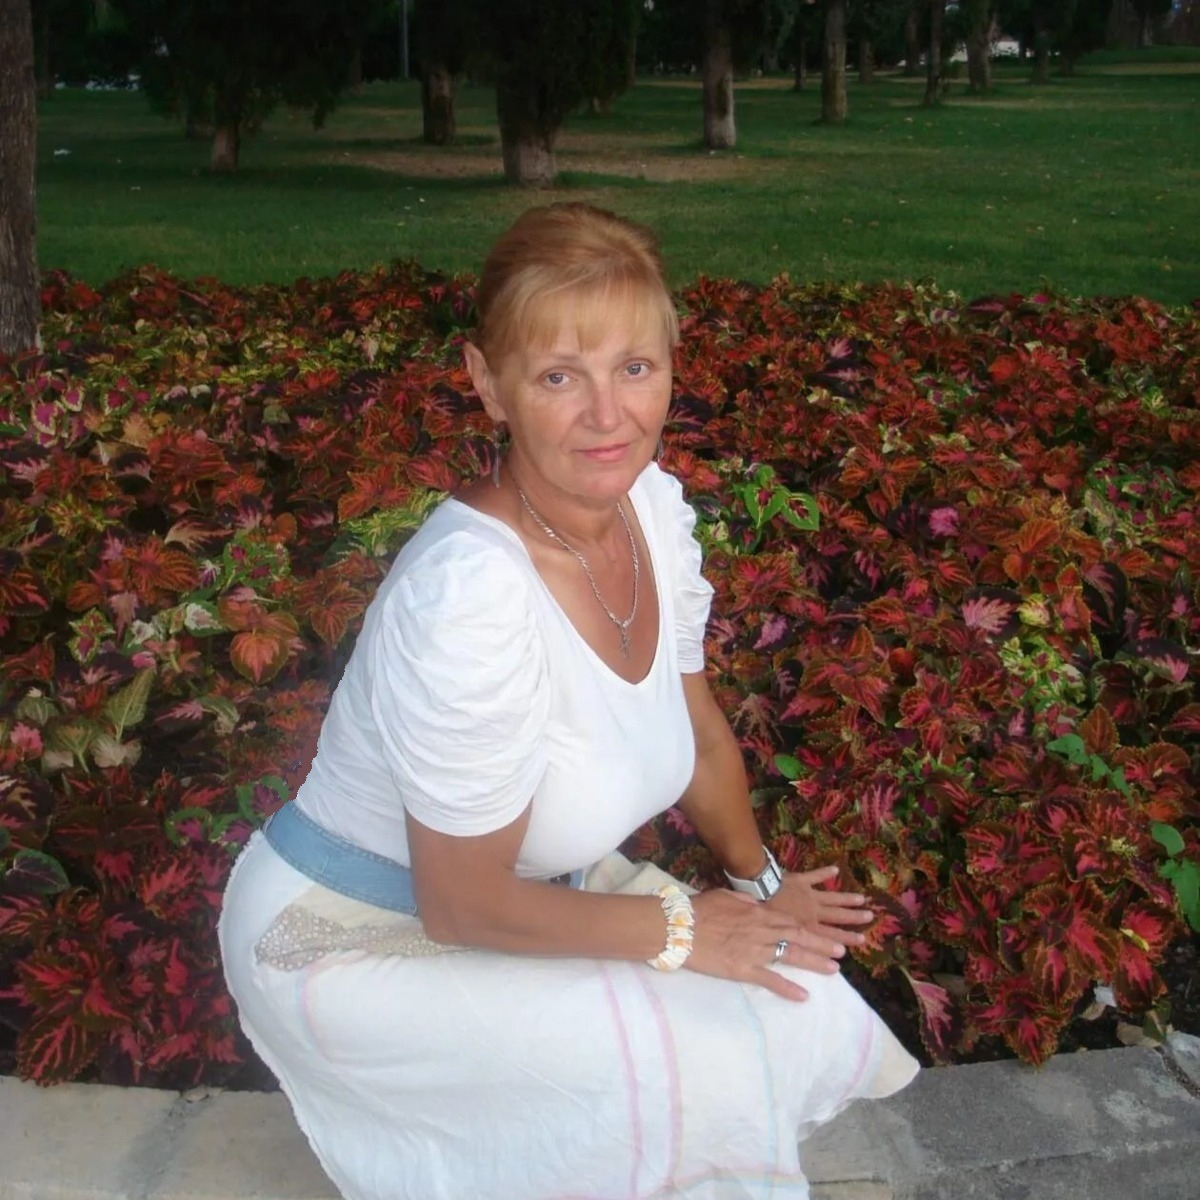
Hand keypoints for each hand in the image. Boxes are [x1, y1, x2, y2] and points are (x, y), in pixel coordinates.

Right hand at [685, 889, 831, 1001]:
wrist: (678, 926)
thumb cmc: (698, 908)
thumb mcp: (725, 896)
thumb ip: (746, 902)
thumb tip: (759, 906)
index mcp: (757, 914)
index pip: (791, 922)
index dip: (811, 930)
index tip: (827, 935)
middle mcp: (761, 931)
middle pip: (798, 938)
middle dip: (821, 945)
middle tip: (841, 953)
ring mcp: (753, 951)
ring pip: (790, 957)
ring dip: (813, 963)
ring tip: (833, 970)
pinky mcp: (742, 969)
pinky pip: (769, 980)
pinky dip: (787, 988)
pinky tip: (803, 996)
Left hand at [765, 864, 873, 959]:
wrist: (760, 889)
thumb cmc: (767, 915)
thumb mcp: (779, 937)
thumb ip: (791, 946)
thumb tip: (797, 956)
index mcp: (808, 927)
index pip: (831, 935)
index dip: (846, 938)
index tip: (862, 940)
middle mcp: (813, 912)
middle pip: (837, 916)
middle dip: (854, 918)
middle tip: (870, 917)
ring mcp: (809, 895)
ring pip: (832, 898)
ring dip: (847, 898)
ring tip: (862, 898)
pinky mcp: (801, 880)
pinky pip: (815, 876)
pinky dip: (824, 872)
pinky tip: (835, 869)